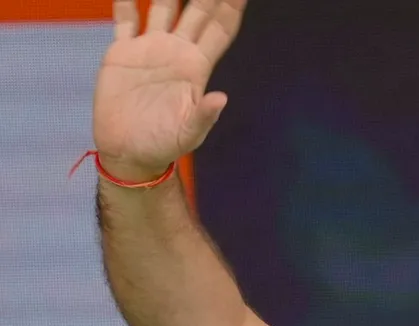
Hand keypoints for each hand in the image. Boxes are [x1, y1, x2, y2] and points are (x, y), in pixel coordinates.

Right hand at [92, 0, 246, 180]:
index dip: (231, 6)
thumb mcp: (188, 133)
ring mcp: (150, 49)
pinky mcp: (122, 53)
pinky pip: (125, 20)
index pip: (220, 28)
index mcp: (197, 66)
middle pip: (196, 9)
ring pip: (161, 6)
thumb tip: (221, 98)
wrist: (129, 152)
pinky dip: (124, 2)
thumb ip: (204, 116)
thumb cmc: (164, 145)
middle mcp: (177, 51)